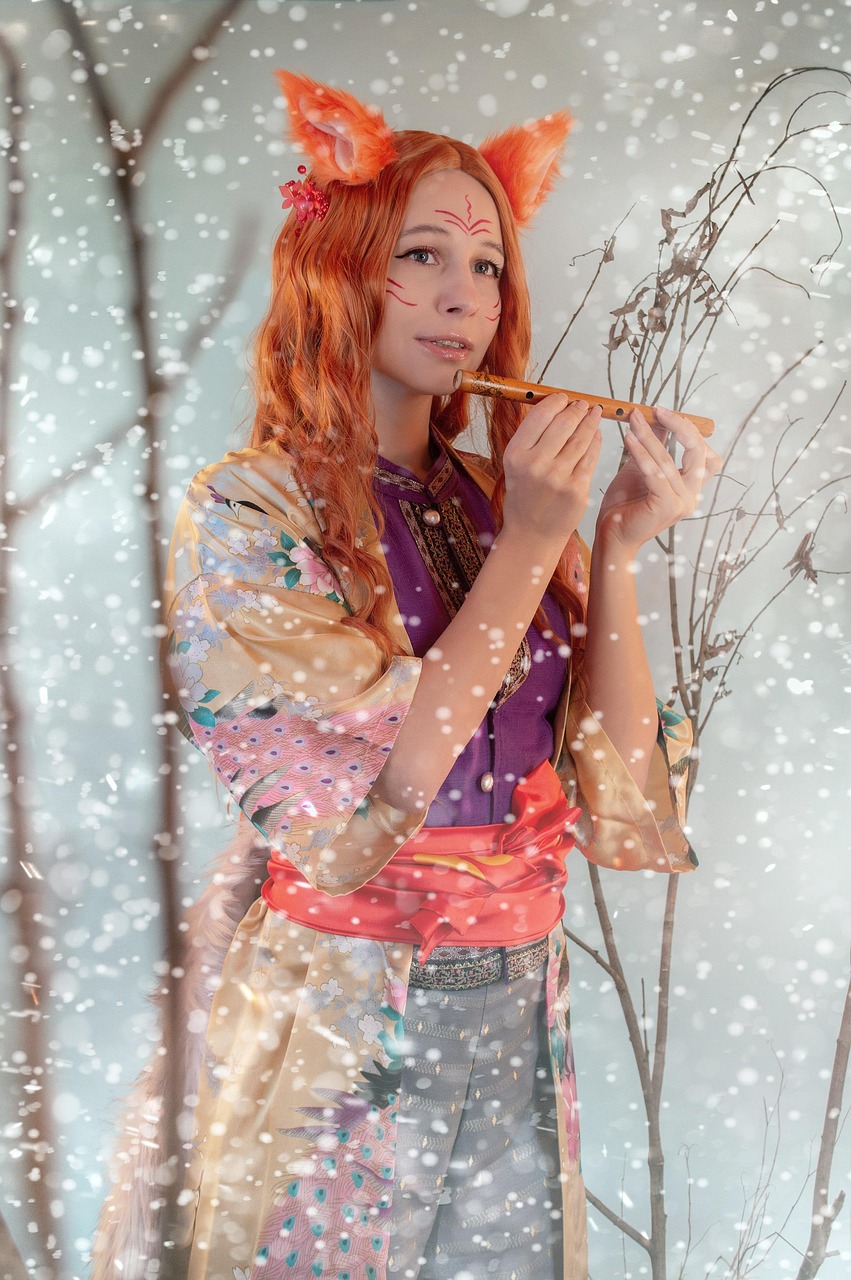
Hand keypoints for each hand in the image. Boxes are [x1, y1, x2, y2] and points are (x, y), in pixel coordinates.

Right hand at [501, 394, 602, 546]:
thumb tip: (555, 407)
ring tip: (594, 414)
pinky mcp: (577, 489)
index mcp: (515, 455)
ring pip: (581, 438)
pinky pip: (590, 457)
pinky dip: (596, 442)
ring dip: (590, 421)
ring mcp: (558, 477)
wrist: (532, 534)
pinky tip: (597, 434)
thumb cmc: (525, 496)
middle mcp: (535, 464)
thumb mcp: (516, 466)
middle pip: (563, 423)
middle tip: (583, 405)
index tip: (564, 399)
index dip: (556, 402)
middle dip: (577, 409)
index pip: (540, 416)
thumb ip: (532, 438)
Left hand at [596, 405, 721, 551]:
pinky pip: (655, 472)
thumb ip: (655, 444)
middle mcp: (693, 495)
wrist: (612, 535)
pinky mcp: (667, 506)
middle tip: (657, 410)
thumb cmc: (625, 504)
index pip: (706, 453)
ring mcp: (683, 503)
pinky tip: (628, 438)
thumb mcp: (642, 467)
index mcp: (691, 487)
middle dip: (680, 426)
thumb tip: (658, 416)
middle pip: (699, 452)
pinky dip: (641, 453)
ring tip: (633, 420)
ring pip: (669, 460)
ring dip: (649, 436)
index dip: (689, 429)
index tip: (664, 412)